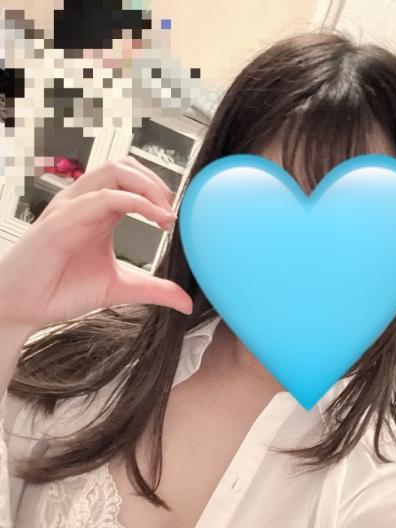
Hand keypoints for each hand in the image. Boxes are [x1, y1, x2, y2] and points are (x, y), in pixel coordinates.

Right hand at [0, 156, 191, 333]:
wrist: (23, 307)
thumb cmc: (59, 289)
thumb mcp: (119, 288)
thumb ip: (153, 290)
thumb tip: (186, 301)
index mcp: (97, 211)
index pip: (130, 179)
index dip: (158, 191)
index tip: (176, 219)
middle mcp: (84, 202)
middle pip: (123, 165)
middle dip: (156, 182)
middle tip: (174, 210)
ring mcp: (71, 207)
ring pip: (113, 171)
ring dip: (147, 186)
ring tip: (167, 212)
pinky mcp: (61, 220)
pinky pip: (102, 197)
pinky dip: (135, 202)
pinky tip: (155, 219)